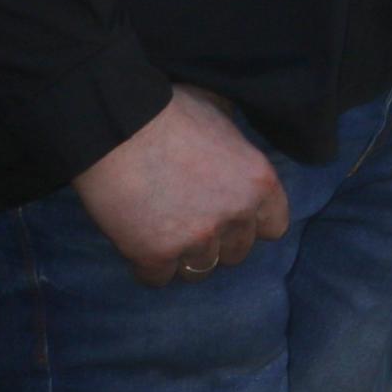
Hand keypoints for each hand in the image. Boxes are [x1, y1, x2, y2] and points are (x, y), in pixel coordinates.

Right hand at [71, 87, 286, 289]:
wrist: (118, 127)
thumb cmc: (169, 112)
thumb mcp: (222, 119)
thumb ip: (235, 146)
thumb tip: (233, 148)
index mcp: (260, 182)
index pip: (273, 226)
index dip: (250, 224)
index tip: (230, 218)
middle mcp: (236, 215)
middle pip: (237, 253)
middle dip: (217, 242)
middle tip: (191, 225)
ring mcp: (197, 238)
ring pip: (199, 270)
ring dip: (184, 258)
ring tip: (165, 237)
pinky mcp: (155, 254)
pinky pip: (158, 279)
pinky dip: (149, 267)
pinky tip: (139, 246)